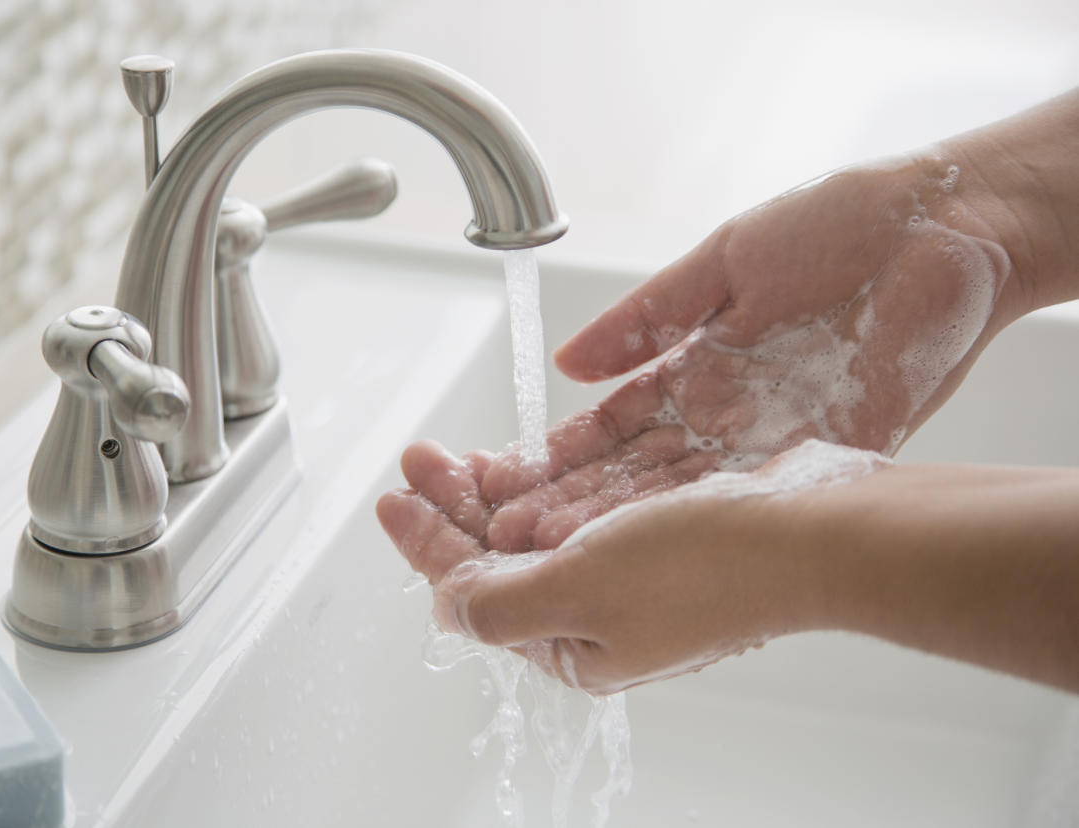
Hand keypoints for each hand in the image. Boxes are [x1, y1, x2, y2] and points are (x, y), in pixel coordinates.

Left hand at [381, 449, 1078, 694]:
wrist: (818, 530)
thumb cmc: (707, 563)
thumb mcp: (576, 587)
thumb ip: (495, 602)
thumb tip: (445, 605)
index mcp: (572, 645)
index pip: (472, 592)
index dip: (424, 542)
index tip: (390, 497)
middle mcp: (597, 620)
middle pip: (498, 560)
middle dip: (452, 507)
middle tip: (420, 456)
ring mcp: (629, 581)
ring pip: (534, 533)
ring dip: (490, 492)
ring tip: (455, 454)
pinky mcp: (659, 540)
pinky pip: (577, 512)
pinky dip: (542, 487)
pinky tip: (522, 462)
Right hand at [479, 152, 1025, 550]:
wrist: (941, 224)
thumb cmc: (838, 226)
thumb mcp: (721, 263)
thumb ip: (646, 318)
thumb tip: (568, 361)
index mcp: (697, 368)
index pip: (613, 425)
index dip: (561, 455)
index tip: (507, 481)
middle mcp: (726, 416)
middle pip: (636, 473)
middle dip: (571, 505)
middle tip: (507, 536)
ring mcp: (772, 442)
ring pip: (681, 496)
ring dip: (619, 526)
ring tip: (554, 553)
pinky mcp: (826, 455)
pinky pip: (751, 498)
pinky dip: (697, 523)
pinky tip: (648, 546)